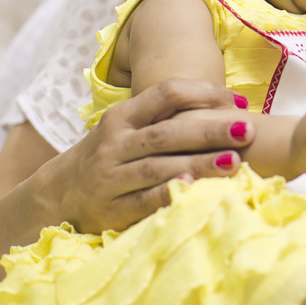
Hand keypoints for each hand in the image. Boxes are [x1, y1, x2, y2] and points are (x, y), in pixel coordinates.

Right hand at [46, 78, 254, 232]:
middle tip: (248, 130)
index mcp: (122, 116)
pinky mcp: (111, 211)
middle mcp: (114, 144)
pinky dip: (167, 194)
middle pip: (168, 132)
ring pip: (158, 167)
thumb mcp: (127, 128)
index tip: (238, 102)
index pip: (166, 93)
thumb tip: (228, 105)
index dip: (205, 94)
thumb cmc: (110, 155)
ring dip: (198, 164)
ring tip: (234, 162)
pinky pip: (143, 201)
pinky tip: (192, 188)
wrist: (58, 194)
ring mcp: (110, 178)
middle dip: (210, 130)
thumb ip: (167, 116)